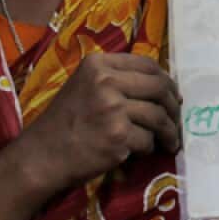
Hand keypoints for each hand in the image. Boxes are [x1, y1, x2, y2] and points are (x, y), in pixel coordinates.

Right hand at [16, 52, 181, 193]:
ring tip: (169, 141)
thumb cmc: (64, 121)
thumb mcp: (84, 86)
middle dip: (173, 106)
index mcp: (98, 64)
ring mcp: (113, 109)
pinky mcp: (118, 136)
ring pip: (158, 116)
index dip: (166, 80)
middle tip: (176, 119)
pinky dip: (148, 148)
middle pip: (159, 88)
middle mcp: (106, 81)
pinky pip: (148, 140)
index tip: (172, 94)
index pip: (147, 64)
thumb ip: (114, 79)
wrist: (42, 155)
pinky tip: (140, 152)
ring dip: (168, 131)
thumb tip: (160, 85)